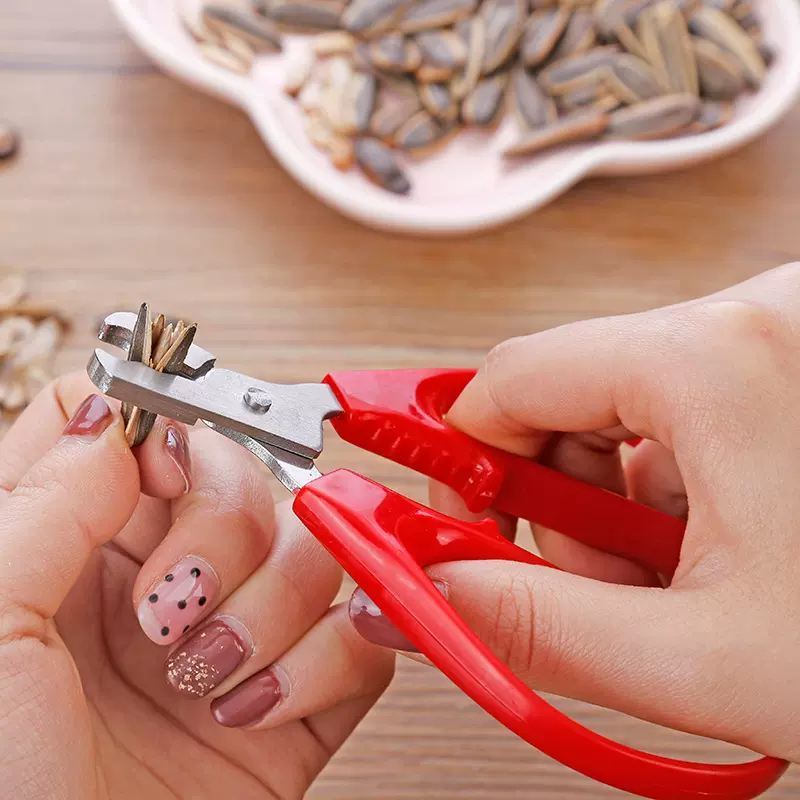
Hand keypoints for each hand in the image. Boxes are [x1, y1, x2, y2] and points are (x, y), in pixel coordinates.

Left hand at [0, 374, 392, 799]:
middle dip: (223, 529)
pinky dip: (327, 660)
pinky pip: (362, 632)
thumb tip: (117, 413)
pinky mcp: (299, 696)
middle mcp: (159, 577)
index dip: (159, 429)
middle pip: (242, 472)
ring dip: (273, 607)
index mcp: (73, 546)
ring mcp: (235, 633)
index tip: (157, 478)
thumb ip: (44, 499)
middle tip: (174, 603)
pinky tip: (259, 706)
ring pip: (313, 544)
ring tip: (210, 674)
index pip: (139, 424)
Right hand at [351, 262, 799, 763]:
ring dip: (616, 508)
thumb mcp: (709, 660)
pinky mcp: (787, 367)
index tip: (460, 520)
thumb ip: (542, 629)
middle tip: (593, 583)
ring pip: (623, 413)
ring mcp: (776, 339)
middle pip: (567, 394)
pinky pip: (681, 417)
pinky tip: (718, 551)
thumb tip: (438, 596)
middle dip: (555, 501)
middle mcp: (749, 321)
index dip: (465, 455)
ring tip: (678, 582)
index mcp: (716, 360)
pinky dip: (671, 492)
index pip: (515, 376)